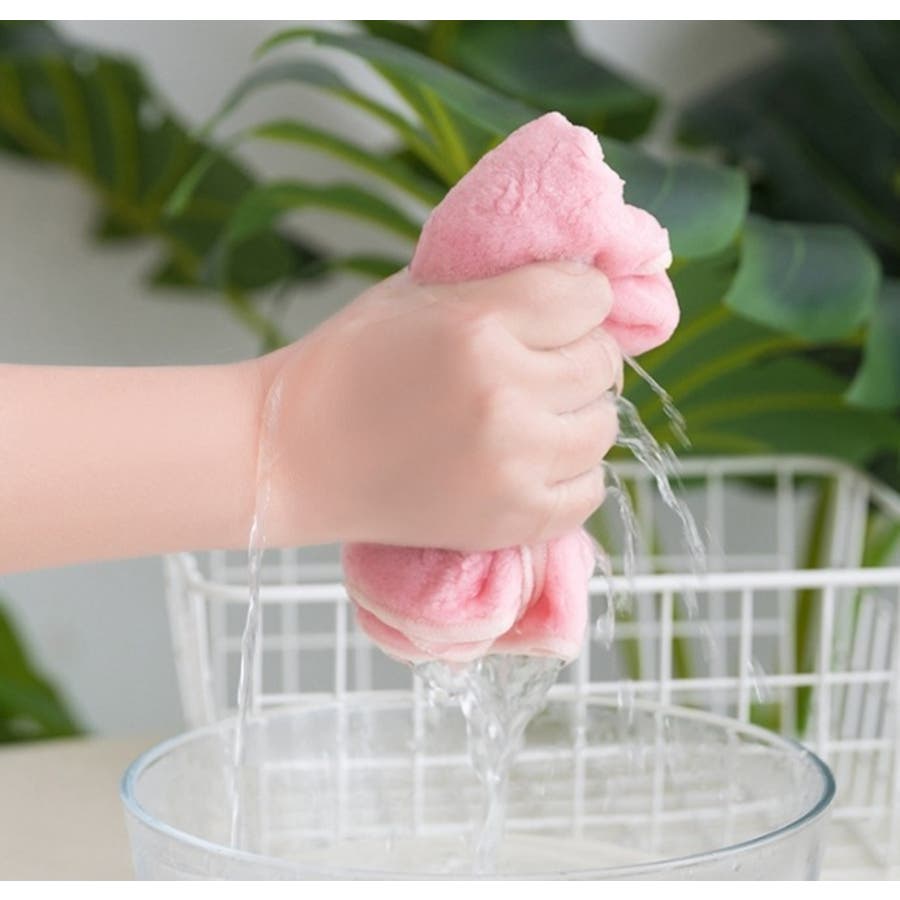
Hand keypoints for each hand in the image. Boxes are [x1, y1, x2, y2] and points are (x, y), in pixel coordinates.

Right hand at [258, 261, 621, 551]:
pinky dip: (570, 472)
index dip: (577, 299)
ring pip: (603, 425)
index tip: (556, 311)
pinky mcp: (512, 520)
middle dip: (575, 354)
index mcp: (478, 327)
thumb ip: (495, 282)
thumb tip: (572, 281)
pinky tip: (531, 460)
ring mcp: (512, 466)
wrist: (292, 456)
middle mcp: (504, 397)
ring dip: (575, 415)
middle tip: (535, 364)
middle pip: (602, 362)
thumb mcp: (415, 293)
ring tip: (530, 414)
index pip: (590, 295)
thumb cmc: (347, 367)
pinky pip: (591, 489)